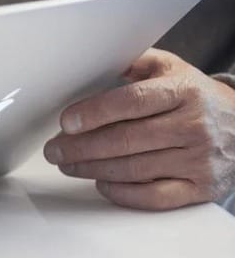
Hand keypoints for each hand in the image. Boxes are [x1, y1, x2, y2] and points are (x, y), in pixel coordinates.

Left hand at [44, 48, 234, 209]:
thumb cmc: (195, 95)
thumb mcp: (170, 68)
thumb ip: (134, 61)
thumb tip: (93, 60)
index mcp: (183, 92)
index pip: (131, 102)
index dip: (94, 113)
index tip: (65, 122)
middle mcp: (194, 126)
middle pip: (126, 140)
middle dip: (81, 147)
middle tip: (54, 149)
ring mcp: (200, 159)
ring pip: (135, 169)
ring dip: (92, 169)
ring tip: (67, 164)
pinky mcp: (202, 187)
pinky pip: (155, 197)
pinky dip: (122, 193)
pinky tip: (101, 183)